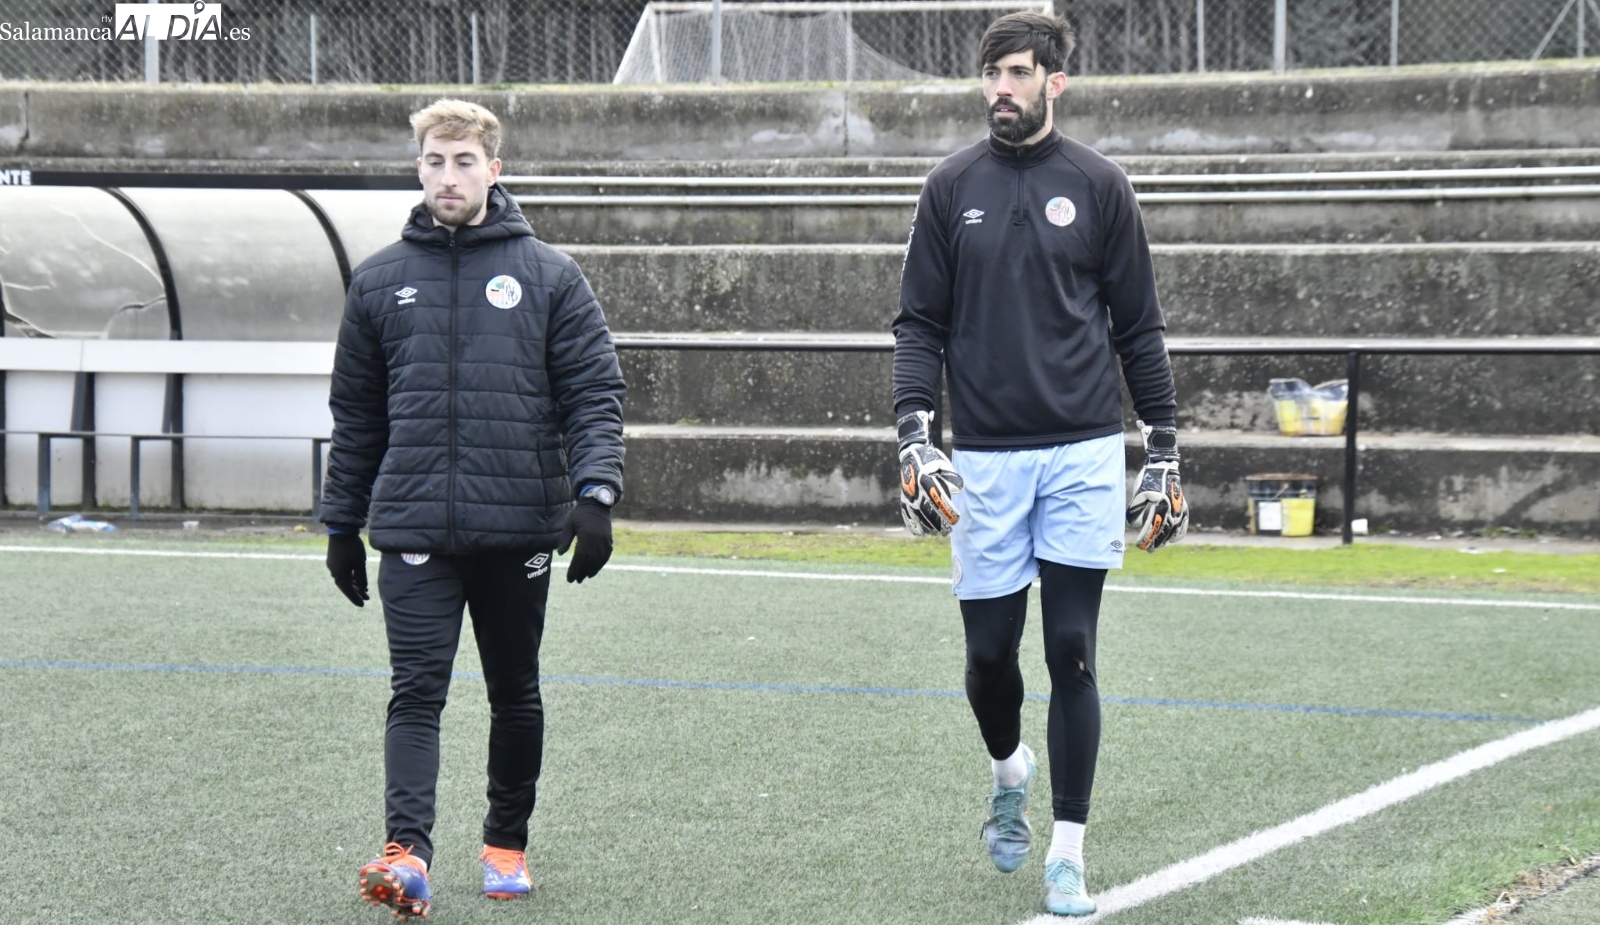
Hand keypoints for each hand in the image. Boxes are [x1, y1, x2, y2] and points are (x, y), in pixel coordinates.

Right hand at [326, 529, 368, 605]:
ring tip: (364, 589)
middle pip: (346, 586)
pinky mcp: (333, 560)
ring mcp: (332, 566)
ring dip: (354, 584)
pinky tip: (357, 578)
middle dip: (356, 592)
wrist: (341, 531)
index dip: (356, 598)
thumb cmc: (352, 548)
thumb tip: (363, 588)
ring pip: (344, 579)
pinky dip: (350, 576)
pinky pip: (342, 572)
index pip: (349, 590)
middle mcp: (334, 572)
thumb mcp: (360, 563)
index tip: (362, 605)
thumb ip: (361, 577)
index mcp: (339, 575)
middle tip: (366, 598)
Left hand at [558, 498, 612, 582]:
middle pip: (590, 561)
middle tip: (575, 580)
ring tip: (584, 577)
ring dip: (591, 571)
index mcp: (586, 536)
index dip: (575, 569)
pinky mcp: (609, 541)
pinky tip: (594, 570)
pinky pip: (605, 556)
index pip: (580, 557)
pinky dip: (600, 565)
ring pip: (598, 560)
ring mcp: (605, 541)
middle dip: (582, 572)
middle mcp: (597, 540)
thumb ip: (565, 539)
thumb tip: (560, 554)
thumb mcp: (569, 524)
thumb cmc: (580, 514)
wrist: (597, 505)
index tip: (569, 578)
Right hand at [896, 410, 963, 536]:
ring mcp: (909, 497)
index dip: (948, 514)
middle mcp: (917, 492)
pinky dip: (914, 526)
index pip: (940, 503)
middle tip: (947, 531)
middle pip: (929, 514)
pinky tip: (921, 532)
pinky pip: (907, 516)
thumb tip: (958, 489)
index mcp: (928, 483)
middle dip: (939, 525)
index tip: (955, 520)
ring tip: (937, 533)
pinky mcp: (904, 499)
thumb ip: (951, 477)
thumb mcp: (944, 465)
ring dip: (928, 528)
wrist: (912, 455)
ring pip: (917, 518)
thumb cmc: (932, 460)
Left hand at [1126, 422, 1188, 551]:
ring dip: (1166, 540)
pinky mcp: (1184, 507)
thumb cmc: (1148, 480)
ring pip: (1174, 531)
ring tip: (1158, 546)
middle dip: (1155, 543)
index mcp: (1160, 507)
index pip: (1153, 529)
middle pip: (1164, 532)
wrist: (1164, 468)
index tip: (1139, 545)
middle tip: (1148, 550)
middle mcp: (1172, 510)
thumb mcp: (1138, 495)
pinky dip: (1178, 533)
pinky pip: (1183, 524)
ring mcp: (1180, 509)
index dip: (1146, 539)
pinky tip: (1172, 539)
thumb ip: (1136, 511)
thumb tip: (1135, 526)